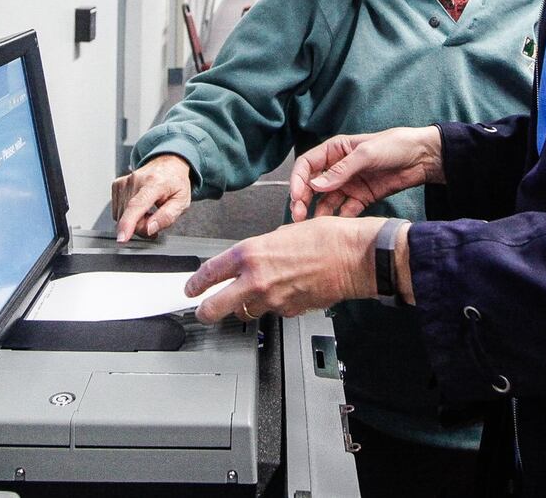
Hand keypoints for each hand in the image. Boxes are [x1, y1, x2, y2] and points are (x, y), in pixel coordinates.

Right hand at [111, 155, 193, 241]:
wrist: (168, 163)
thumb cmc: (175, 183)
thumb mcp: (182, 202)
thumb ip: (167, 217)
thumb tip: (150, 229)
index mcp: (155, 183)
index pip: (137, 205)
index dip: (128, 224)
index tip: (122, 238)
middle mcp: (136, 180)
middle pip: (130, 216)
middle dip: (142, 227)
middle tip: (155, 222)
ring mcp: (124, 181)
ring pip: (122, 216)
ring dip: (135, 221)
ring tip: (149, 212)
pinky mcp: (117, 184)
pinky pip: (118, 211)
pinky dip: (128, 214)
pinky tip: (139, 207)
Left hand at [184, 216, 388, 322]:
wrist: (354, 257)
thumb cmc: (327, 238)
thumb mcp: (284, 232)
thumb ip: (264, 249)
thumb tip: (256, 258)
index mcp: (251, 253)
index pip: (210, 272)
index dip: (196, 283)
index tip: (191, 288)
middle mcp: (256, 279)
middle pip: (216, 307)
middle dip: (205, 312)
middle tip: (202, 312)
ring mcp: (272, 299)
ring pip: (247, 312)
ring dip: (245, 308)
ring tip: (254, 297)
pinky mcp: (290, 312)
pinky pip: (275, 312)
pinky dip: (276, 306)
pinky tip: (287, 293)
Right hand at [289, 125, 444, 220]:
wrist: (423, 158)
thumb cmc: (395, 146)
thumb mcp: (366, 154)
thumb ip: (341, 170)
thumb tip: (315, 185)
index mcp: (334, 150)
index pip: (307, 165)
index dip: (298, 180)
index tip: (296, 196)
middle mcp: (338, 168)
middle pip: (312, 186)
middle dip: (303, 200)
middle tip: (299, 216)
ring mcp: (349, 184)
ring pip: (326, 201)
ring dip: (318, 212)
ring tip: (314, 227)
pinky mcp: (361, 198)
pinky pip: (345, 210)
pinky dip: (339, 219)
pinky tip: (336, 228)